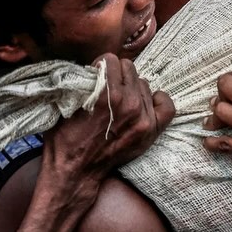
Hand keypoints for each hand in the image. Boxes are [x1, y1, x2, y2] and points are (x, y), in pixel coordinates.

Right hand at [39, 54, 174, 194]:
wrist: (76, 172)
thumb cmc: (66, 139)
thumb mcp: (67, 103)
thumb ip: (84, 81)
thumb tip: (97, 66)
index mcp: (106, 95)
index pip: (111, 60)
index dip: (100, 66)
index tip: (96, 75)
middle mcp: (129, 104)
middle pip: (129, 68)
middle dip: (116, 75)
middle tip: (107, 88)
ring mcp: (143, 118)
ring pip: (144, 83)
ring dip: (132, 88)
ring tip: (120, 100)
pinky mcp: (151, 131)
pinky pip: (166, 105)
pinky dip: (157, 100)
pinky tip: (145, 101)